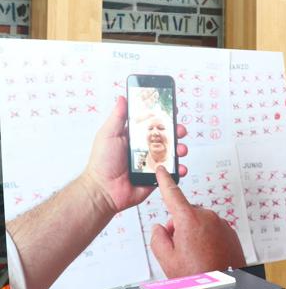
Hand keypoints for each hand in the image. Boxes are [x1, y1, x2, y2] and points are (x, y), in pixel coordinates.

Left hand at [84, 96, 188, 212]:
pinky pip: (172, 172)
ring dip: (180, 149)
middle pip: (166, 136)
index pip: (152, 122)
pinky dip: (179, 169)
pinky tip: (179, 167)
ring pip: (172, 153)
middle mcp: (145, 148)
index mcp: (135, 136)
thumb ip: (118, 116)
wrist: (104, 191)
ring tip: (180, 150)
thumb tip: (123, 97)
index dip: (163, 115)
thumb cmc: (102, 163)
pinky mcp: (157, 177)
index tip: (172, 109)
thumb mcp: (108, 134)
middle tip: (179, 130)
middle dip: (176, 131)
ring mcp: (152, 162)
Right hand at [151, 166, 245, 276]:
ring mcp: (220, 223)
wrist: (226, 284)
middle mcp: (207, 216)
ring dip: (193, 234)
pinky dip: (207, 238)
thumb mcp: (167, 259)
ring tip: (195, 256)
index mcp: (189, 219)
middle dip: (179, 227)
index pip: (173, 194)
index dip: (165, 181)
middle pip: (185, 214)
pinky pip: (212, 229)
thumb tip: (160, 228)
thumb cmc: (199, 273)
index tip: (162, 170)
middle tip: (180, 249)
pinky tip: (206, 255)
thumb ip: (158, 239)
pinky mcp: (229, 230)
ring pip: (199, 223)